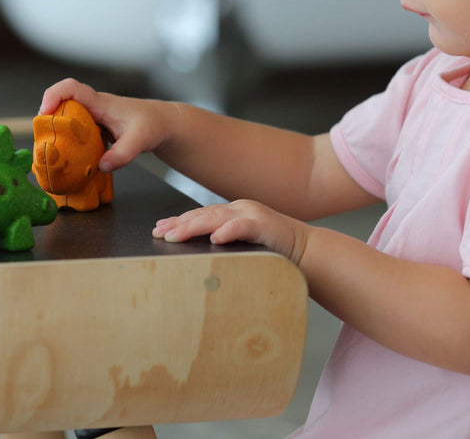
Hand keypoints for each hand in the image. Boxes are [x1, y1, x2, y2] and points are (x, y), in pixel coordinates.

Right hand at [38, 78, 176, 171]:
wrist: (162, 123)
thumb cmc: (152, 125)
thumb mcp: (140, 141)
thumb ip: (122, 154)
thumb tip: (100, 166)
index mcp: (100, 103)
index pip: (71, 88)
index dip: (53, 96)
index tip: (45, 113)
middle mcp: (93, 107)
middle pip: (61, 102)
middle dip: (48, 117)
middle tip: (42, 139)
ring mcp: (93, 117)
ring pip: (66, 117)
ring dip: (56, 130)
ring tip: (50, 149)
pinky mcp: (94, 128)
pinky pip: (74, 129)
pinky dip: (68, 140)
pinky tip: (68, 157)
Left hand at [152, 199, 309, 264]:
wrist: (310, 253)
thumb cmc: (276, 254)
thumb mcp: (243, 248)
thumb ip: (224, 247)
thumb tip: (197, 260)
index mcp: (233, 213)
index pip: (200, 215)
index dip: (178, 222)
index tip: (158, 230)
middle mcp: (240, 209)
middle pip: (202, 214)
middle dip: (178, 224)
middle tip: (158, 233)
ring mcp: (253, 214)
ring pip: (216, 218)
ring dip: (193, 227)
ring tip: (174, 236)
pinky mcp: (266, 225)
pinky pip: (242, 226)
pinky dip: (227, 231)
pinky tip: (214, 238)